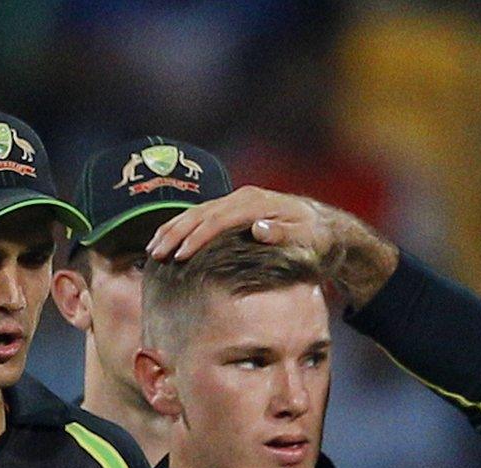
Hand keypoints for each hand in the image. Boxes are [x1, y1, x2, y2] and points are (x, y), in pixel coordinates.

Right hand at [145, 186, 398, 306]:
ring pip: (197, 213)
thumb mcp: (308, 241)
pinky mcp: (235, 210)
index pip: (219, 220)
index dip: (197, 238)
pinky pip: (202, 217)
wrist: (328, 229)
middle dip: (175, 234)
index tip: (180, 257)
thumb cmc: (318, 240)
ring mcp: (238, 201)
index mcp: (257, 203)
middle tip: (154, 254)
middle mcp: (244, 197)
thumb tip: (257, 229)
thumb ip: (283, 235)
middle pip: (201, 213)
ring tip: (153, 249)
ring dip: (173, 230)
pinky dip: (182, 228)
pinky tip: (167, 240)